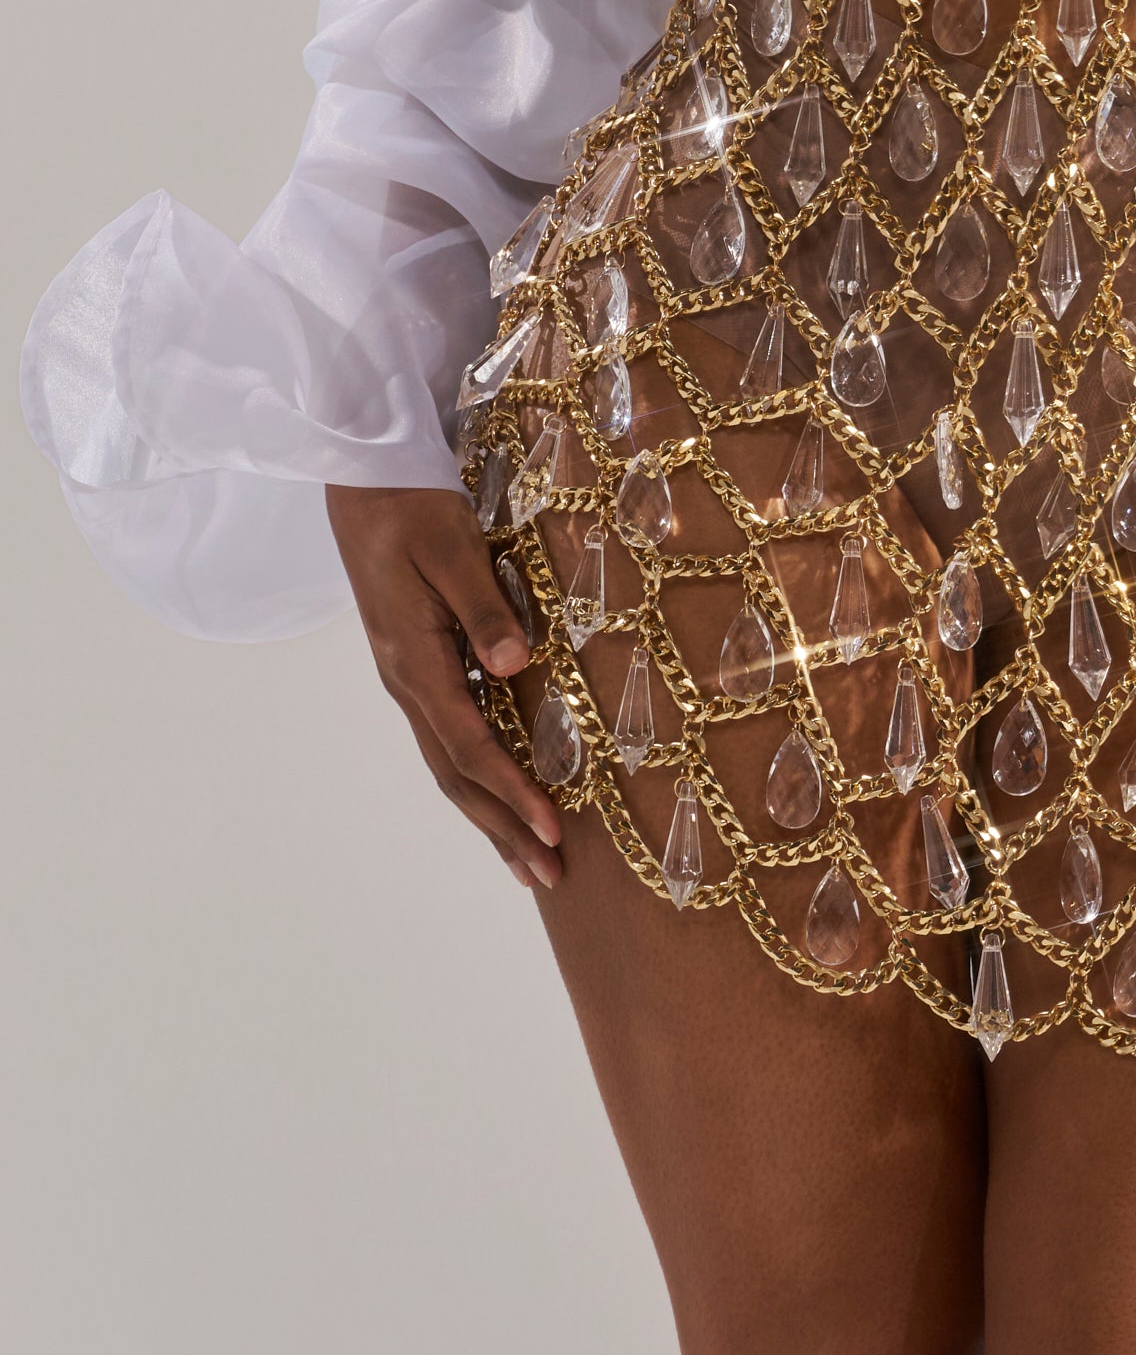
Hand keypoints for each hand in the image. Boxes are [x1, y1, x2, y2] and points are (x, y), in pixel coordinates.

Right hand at [326, 485, 564, 892]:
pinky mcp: (416, 660)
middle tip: (549, 875)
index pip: (471, 746)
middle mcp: (407, 682)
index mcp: (414, 662)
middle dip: (502, 827)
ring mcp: (408, 675)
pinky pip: (448, 733)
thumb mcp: (450, 547)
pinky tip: (499, 786)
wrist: (362, 479)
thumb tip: (517, 667)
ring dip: (488, 811)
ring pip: (448, 761)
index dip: (513, 792)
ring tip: (527, 856)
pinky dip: (476, 771)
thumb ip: (483, 609)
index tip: (555, 830)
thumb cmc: (410, 505)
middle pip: (456, 775)